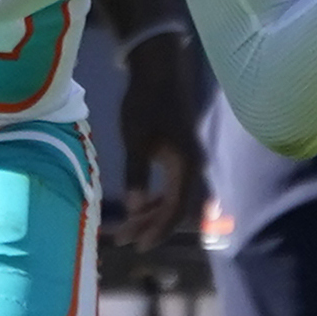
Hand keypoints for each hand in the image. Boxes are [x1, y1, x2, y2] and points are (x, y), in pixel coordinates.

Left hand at [112, 30, 200, 248]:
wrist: (159, 70)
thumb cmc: (145, 102)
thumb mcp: (136, 141)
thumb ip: (136, 176)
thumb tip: (133, 210)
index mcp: (186, 166)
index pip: (175, 210)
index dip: (157, 230)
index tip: (137, 245)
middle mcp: (193, 167)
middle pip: (176, 209)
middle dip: (151, 227)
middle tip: (123, 240)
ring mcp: (189, 162)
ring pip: (174, 199)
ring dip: (152, 214)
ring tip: (126, 227)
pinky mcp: (182, 155)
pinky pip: (173, 187)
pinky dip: (156, 199)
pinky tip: (140, 204)